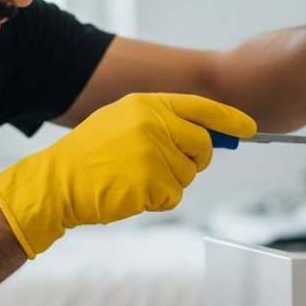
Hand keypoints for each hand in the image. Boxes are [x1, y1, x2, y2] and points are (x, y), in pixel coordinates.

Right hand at [0, 93, 255, 256]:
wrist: (56, 182)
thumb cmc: (89, 157)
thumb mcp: (122, 122)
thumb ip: (162, 123)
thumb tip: (206, 136)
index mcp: (147, 104)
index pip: (201, 107)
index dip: (229, 119)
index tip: (249, 129)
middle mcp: (154, 123)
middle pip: (202, 147)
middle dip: (194, 162)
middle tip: (167, 168)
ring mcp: (153, 152)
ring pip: (187, 175)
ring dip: (168, 184)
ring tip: (133, 179)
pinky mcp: (151, 181)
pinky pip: (173, 196)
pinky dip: (157, 201)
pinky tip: (130, 193)